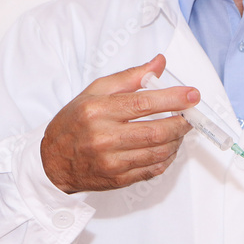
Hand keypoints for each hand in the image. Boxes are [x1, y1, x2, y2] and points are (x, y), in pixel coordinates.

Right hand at [40, 54, 197, 192]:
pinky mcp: (118, 179)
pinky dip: (167, 157)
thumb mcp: (95, 91)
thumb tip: (158, 64)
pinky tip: (167, 147)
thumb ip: (129, 77)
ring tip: (179, 129)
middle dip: (181, 122)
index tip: (192, 95)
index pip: (143, 103)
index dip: (173, 99)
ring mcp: (111, 162)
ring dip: (177, 140)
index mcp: (98, 111)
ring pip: (158, 152)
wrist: (52, 162)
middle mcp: (104, 137)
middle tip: (190, 115)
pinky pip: (153, 169)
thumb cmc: (74, 123)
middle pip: (156, 131)